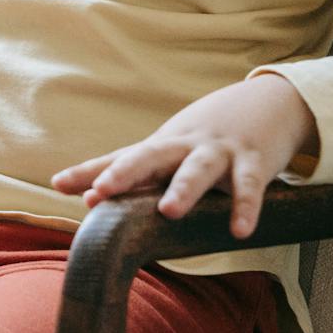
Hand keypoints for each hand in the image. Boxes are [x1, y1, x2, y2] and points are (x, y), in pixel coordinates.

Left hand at [50, 74, 318, 239]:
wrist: (271, 101)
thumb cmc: (208, 133)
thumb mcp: (170, 148)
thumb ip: (132, 174)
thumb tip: (83, 197)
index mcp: (162, 147)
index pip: (120, 158)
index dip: (90, 172)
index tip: (60, 185)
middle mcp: (185, 146)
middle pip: (151, 156)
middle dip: (124, 172)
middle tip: (100, 191)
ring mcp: (219, 152)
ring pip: (198, 168)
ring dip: (183, 188)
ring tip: (168, 210)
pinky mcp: (254, 161)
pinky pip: (249, 186)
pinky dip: (245, 207)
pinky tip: (240, 231)